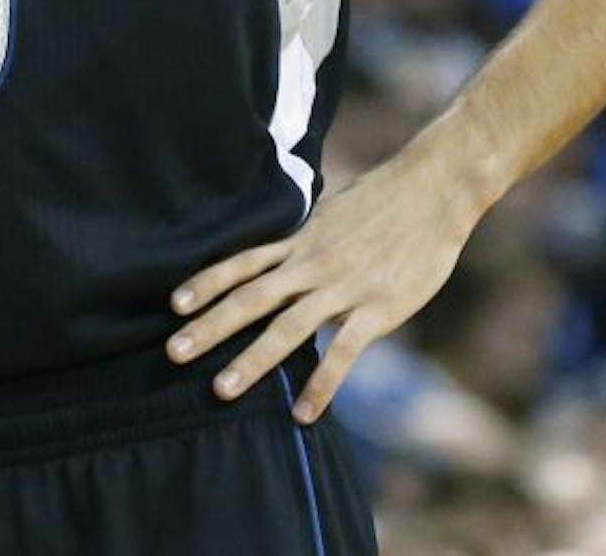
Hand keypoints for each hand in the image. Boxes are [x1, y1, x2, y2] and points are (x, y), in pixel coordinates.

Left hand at [165, 152, 479, 422]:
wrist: (433, 190)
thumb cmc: (381, 202)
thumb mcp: (329, 214)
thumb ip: (303, 241)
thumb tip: (281, 258)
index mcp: (299, 241)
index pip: (241, 263)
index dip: (206, 282)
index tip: (174, 304)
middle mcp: (311, 264)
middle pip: (250, 298)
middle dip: (209, 326)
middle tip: (172, 353)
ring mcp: (342, 287)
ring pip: (287, 328)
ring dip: (251, 360)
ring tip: (221, 390)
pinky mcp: (377, 309)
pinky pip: (343, 352)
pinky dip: (321, 385)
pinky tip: (302, 415)